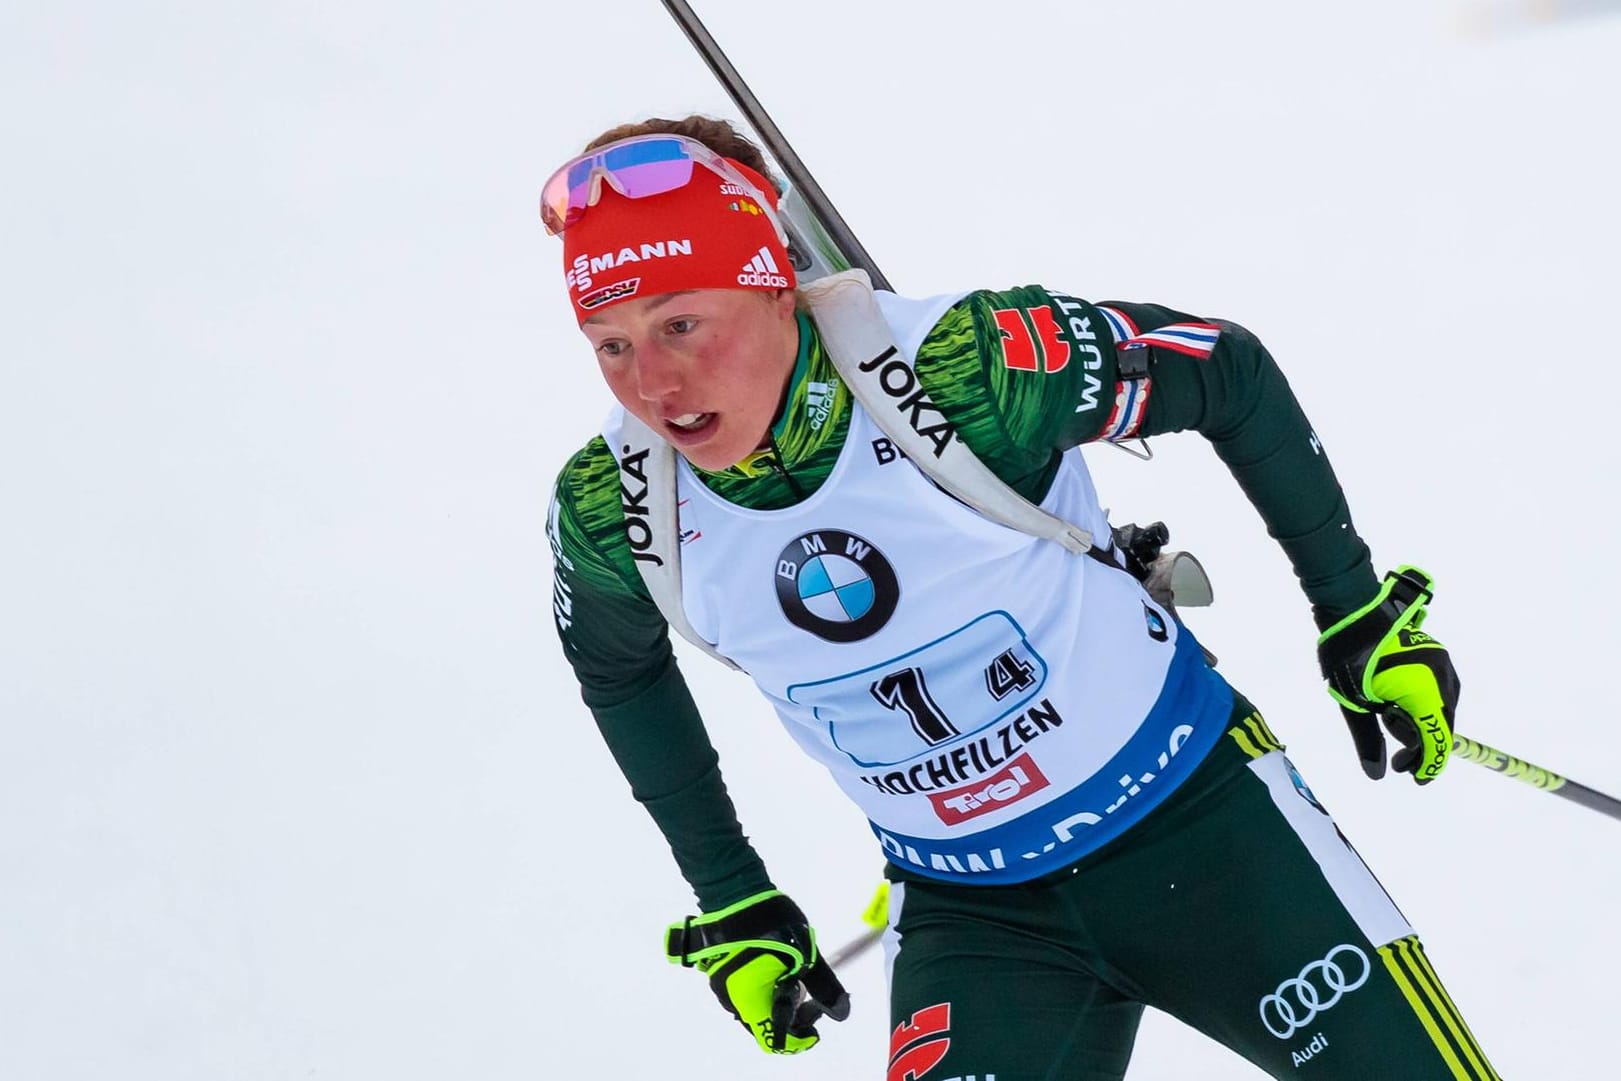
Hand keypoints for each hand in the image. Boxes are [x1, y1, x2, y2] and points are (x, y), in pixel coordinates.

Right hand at [665, 890, 849, 1053]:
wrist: (734, 888)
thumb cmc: (769, 921)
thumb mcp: (804, 954)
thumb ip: (822, 987)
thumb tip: (841, 1012)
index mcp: (748, 1001)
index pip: (774, 1039)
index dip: (799, 1039)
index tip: (818, 1025)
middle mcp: (731, 999)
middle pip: (764, 1025)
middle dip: (792, 1017)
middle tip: (811, 994)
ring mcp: (722, 982)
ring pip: (756, 1007)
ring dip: (779, 1001)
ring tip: (798, 975)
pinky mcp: (722, 967)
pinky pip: (746, 990)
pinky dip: (767, 988)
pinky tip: (782, 967)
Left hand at [1316, 566, 1460, 783]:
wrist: (1352, 609)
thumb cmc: (1347, 655)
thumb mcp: (1354, 703)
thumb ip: (1369, 740)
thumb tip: (1377, 774)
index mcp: (1424, 689)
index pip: (1436, 737)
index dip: (1429, 763)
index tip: (1415, 779)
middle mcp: (1441, 676)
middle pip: (1441, 725)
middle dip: (1419, 744)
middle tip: (1397, 760)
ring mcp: (1442, 663)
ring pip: (1439, 708)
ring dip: (1418, 724)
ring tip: (1387, 720)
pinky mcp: (1436, 656)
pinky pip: (1436, 691)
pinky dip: (1420, 705)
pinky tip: (1396, 706)